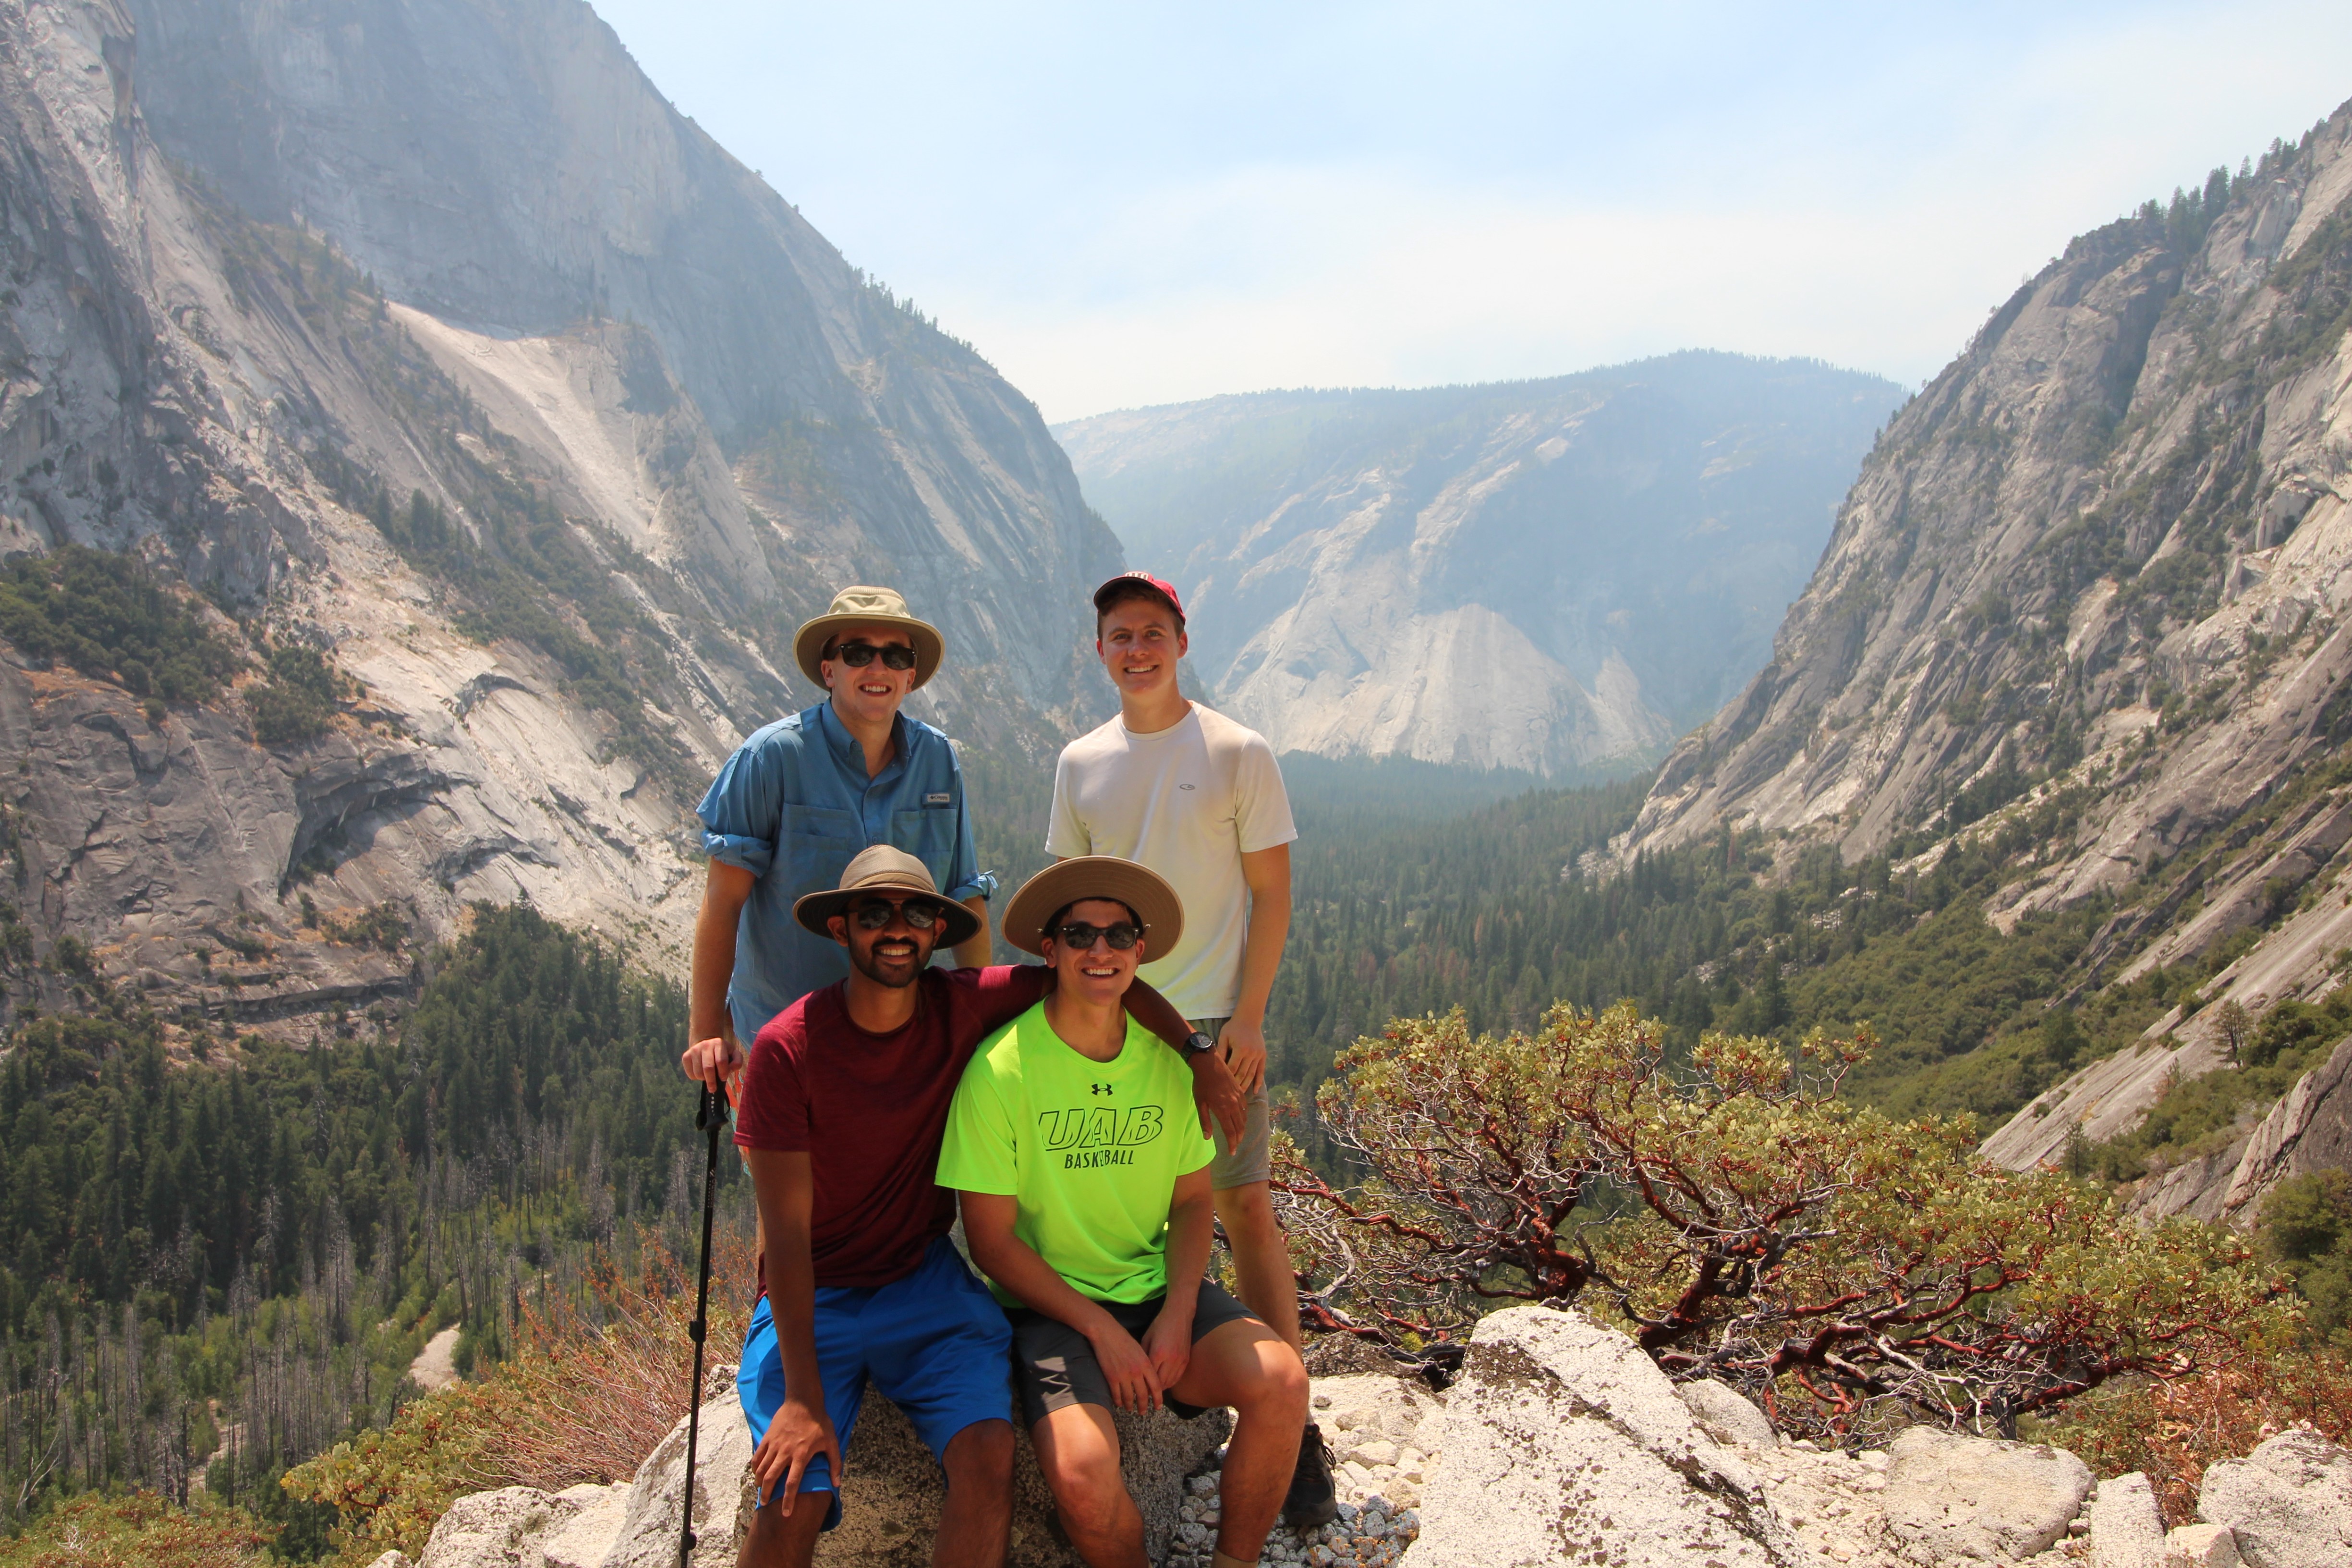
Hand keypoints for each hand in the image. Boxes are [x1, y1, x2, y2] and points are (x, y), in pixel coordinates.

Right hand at [681, 1029, 743, 1093]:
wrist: (705, 1043)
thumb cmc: (722, 1053)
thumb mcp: (733, 1054)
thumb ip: (738, 1061)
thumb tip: (731, 1069)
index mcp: (718, 1043)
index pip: (721, 1061)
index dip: (723, 1072)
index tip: (723, 1078)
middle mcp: (705, 1045)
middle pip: (708, 1068)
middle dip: (712, 1081)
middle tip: (713, 1088)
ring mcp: (694, 1050)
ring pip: (698, 1073)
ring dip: (704, 1079)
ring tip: (708, 1077)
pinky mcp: (685, 1056)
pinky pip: (690, 1074)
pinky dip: (696, 1078)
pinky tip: (700, 1073)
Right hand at [750, 1395, 840, 1513]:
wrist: (803, 1400)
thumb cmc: (819, 1421)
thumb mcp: (831, 1441)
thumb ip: (835, 1463)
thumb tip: (837, 1483)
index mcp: (801, 1455)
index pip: (792, 1483)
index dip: (788, 1500)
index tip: (786, 1513)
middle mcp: (785, 1452)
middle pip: (772, 1478)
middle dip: (767, 1494)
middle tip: (766, 1503)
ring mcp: (775, 1444)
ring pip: (762, 1468)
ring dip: (759, 1482)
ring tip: (760, 1490)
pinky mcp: (768, 1437)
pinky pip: (757, 1455)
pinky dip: (754, 1466)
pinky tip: (755, 1473)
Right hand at [1086, 1318, 1162, 1415]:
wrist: (1106, 1332)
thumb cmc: (1124, 1338)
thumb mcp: (1140, 1349)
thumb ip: (1146, 1365)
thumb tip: (1149, 1379)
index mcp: (1146, 1364)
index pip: (1156, 1386)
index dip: (1158, 1398)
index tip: (1158, 1406)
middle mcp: (1136, 1372)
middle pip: (1143, 1395)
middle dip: (1144, 1406)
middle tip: (1143, 1412)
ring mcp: (1123, 1375)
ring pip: (1129, 1397)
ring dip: (1130, 1406)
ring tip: (1130, 1409)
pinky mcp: (1111, 1377)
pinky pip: (1116, 1394)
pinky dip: (1118, 1401)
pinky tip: (1119, 1403)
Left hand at [1142, 1303, 1194, 1393]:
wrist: (1179, 1315)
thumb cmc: (1159, 1324)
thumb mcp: (1146, 1338)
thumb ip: (1143, 1355)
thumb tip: (1139, 1370)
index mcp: (1158, 1353)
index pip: (1150, 1376)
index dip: (1144, 1384)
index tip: (1138, 1388)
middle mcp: (1170, 1359)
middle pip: (1160, 1383)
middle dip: (1152, 1389)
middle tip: (1145, 1392)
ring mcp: (1180, 1360)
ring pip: (1170, 1382)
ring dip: (1161, 1387)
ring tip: (1154, 1389)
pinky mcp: (1186, 1360)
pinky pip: (1178, 1377)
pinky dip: (1171, 1382)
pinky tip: (1165, 1383)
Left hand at [1188, 1052, 1246, 1143]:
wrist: (1208, 1063)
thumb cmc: (1201, 1084)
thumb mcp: (1200, 1103)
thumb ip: (1205, 1121)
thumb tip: (1208, 1138)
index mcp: (1223, 1110)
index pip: (1230, 1132)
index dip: (1232, 1144)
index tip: (1232, 1152)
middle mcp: (1234, 1105)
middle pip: (1240, 1127)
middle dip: (1238, 1138)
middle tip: (1235, 1146)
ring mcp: (1238, 1097)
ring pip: (1244, 1118)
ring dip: (1242, 1129)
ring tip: (1238, 1135)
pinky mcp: (1240, 1091)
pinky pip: (1245, 1107)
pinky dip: (1244, 1116)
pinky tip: (1241, 1119)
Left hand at [1219, 1018, 1267, 1095]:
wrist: (1249, 1019)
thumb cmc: (1233, 1028)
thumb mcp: (1224, 1036)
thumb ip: (1221, 1050)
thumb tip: (1216, 1066)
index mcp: (1240, 1049)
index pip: (1233, 1068)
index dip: (1227, 1078)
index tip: (1221, 1086)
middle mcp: (1251, 1053)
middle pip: (1242, 1074)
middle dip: (1236, 1085)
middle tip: (1229, 1097)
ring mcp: (1258, 1055)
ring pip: (1251, 1075)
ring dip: (1245, 1086)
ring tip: (1239, 1096)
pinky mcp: (1263, 1055)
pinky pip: (1261, 1071)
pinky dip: (1258, 1082)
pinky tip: (1254, 1091)